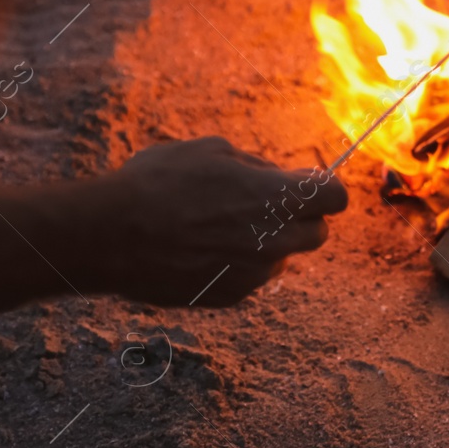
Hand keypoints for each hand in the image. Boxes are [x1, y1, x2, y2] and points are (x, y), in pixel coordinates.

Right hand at [96, 136, 346, 305]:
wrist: (113, 236)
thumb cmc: (158, 183)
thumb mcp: (211, 151)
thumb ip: (255, 165)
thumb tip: (274, 177)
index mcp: (277, 197)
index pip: (336, 197)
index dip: (324, 189)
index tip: (308, 184)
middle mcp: (275, 240)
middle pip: (317, 233)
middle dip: (300, 218)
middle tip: (265, 204)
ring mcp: (254, 274)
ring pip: (281, 258)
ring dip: (265, 243)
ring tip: (218, 226)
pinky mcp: (231, 296)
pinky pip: (249, 277)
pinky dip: (236, 264)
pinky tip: (200, 249)